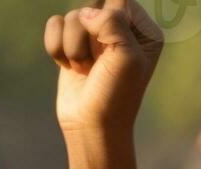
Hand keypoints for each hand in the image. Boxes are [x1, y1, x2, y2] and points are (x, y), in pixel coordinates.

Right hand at [45, 0, 163, 138]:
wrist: (91, 125)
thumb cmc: (115, 95)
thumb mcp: (126, 57)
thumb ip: (113, 22)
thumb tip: (86, 12)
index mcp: (145, 32)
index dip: (107, 19)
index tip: (109, 47)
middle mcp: (122, 30)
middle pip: (93, 4)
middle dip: (88, 34)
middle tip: (98, 62)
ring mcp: (96, 37)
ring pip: (72, 16)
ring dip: (74, 46)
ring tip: (85, 70)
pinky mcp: (73, 44)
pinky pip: (55, 24)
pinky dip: (57, 47)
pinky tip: (69, 67)